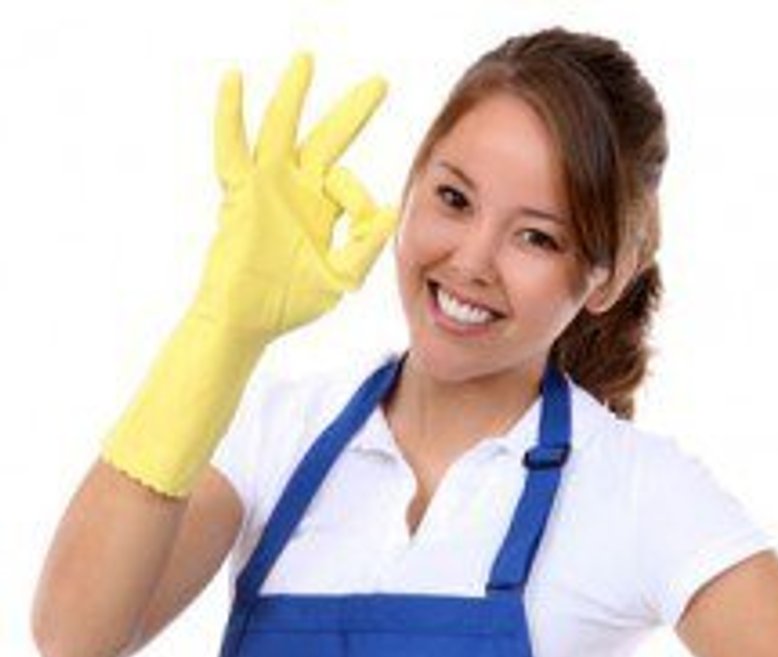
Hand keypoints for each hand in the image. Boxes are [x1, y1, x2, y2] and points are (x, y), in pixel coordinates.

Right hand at [193, 51, 397, 341]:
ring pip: (282, 129)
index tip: (363, 224)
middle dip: (354, 111)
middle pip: (327, 139)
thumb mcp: (341, 275)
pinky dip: (231, 114)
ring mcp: (267, 187)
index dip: (361, 202)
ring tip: (308, 60)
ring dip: (294, 94)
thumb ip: (365, 246)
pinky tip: (235, 80)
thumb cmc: (290, 302)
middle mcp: (296, 190)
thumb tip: (391, 210)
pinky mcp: (241, 194)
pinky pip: (232, 148)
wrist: (249, 320)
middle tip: (381, 83)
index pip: (352, 186)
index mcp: (322, 208)